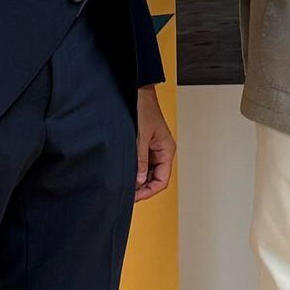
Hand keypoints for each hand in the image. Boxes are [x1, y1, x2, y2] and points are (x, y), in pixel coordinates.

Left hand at [134, 85, 175, 201]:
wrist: (138, 92)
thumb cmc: (144, 109)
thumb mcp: (140, 137)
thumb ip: (140, 160)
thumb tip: (139, 180)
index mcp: (166, 150)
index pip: (162, 180)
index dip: (148, 191)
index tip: (134, 196)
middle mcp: (162, 152)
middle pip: (155, 179)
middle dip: (142, 188)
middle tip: (126, 193)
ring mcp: (154, 149)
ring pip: (148, 173)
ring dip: (137, 180)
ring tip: (123, 185)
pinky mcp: (145, 145)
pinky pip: (142, 164)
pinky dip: (134, 170)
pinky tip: (124, 173)